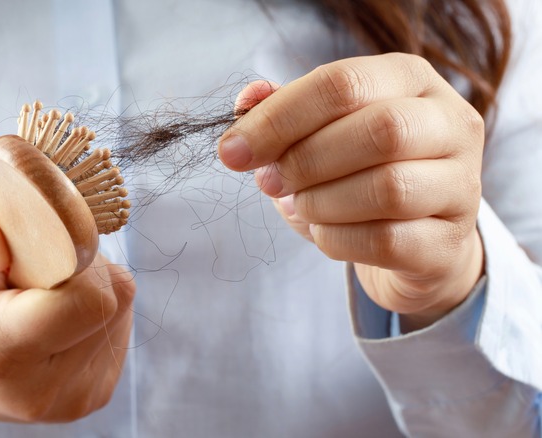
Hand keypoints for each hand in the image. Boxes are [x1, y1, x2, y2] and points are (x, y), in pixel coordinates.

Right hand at [0, 197, 134, 436]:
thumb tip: (34, 216)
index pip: (84, 300)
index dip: (74, 256)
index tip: (41, 243)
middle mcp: (41, 388)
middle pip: (110, 298)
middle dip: (81, 266)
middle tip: (31, 269)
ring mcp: (74, 399)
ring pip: (121, 306)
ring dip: (88, 285)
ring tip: (37, 297)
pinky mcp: (96, 395)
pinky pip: (120, 324)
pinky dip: (93, 308)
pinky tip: (54, 316)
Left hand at [219, 53, 483, 330]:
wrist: (411, 238)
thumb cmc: (356, 172)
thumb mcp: (318, 132)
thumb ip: (281, 111)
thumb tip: (247, 101)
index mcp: (411, 79)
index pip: (343, 83)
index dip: (278, 118)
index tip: (232, 151)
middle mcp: (449, 124)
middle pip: (379, 131)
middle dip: (305, 161)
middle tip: (269, 182)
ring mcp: (461, 185)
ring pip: (388, 188)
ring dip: (320, 202)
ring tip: (299, 205)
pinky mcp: (450, 242)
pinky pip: (387, 241)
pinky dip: (337, 239)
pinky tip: (323, 232)